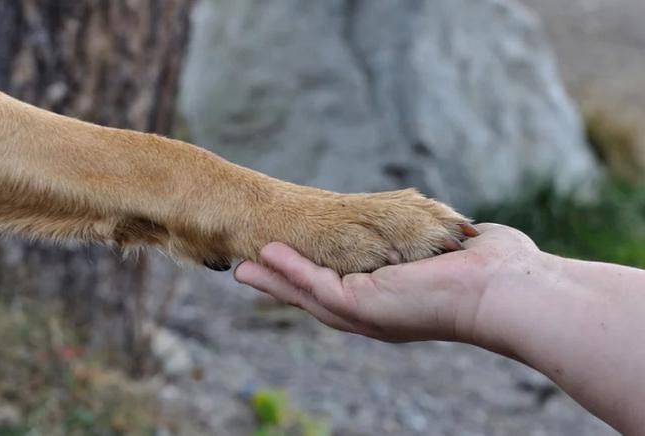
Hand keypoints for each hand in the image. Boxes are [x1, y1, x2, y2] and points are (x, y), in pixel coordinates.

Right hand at [234, 223, 540, 343]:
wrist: (508, 289)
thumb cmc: (496, 269)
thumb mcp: (456, 250)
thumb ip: (446, 243)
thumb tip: (463, 233)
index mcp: (394, 300)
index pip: (345, 287)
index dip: (315, 275)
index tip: (291, 262)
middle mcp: (376, 312)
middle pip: (317, 298)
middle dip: (283, 284)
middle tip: (248, 272)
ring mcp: (367, 312)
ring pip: (308, 296)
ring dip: (275, 280)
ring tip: (244, 267)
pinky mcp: (362, 305)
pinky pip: (316, 286)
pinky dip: (289, 272)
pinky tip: (265, 257)